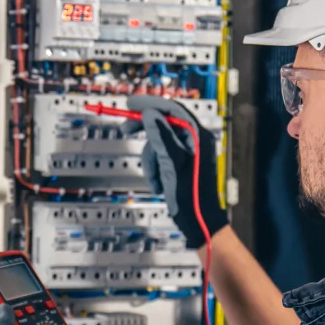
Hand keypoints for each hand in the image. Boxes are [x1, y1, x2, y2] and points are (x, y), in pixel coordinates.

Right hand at [124, 95, 228, 248]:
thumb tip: (150, 114)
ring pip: (158, 144)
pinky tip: (160, 184)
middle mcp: (194, 141)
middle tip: (126, 129)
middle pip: (163, 124)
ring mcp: (187, 153)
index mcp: (197, 136)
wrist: (198, 221)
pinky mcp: (180, 164)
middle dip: (145, 132)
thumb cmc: (192, 195)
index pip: (172, 109)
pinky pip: (160, 158)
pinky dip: (155, 170)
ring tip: (156, 179)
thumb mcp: (172, 162)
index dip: (150, 104)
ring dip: (151, 162)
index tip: (131, 103)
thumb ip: (161, 136)